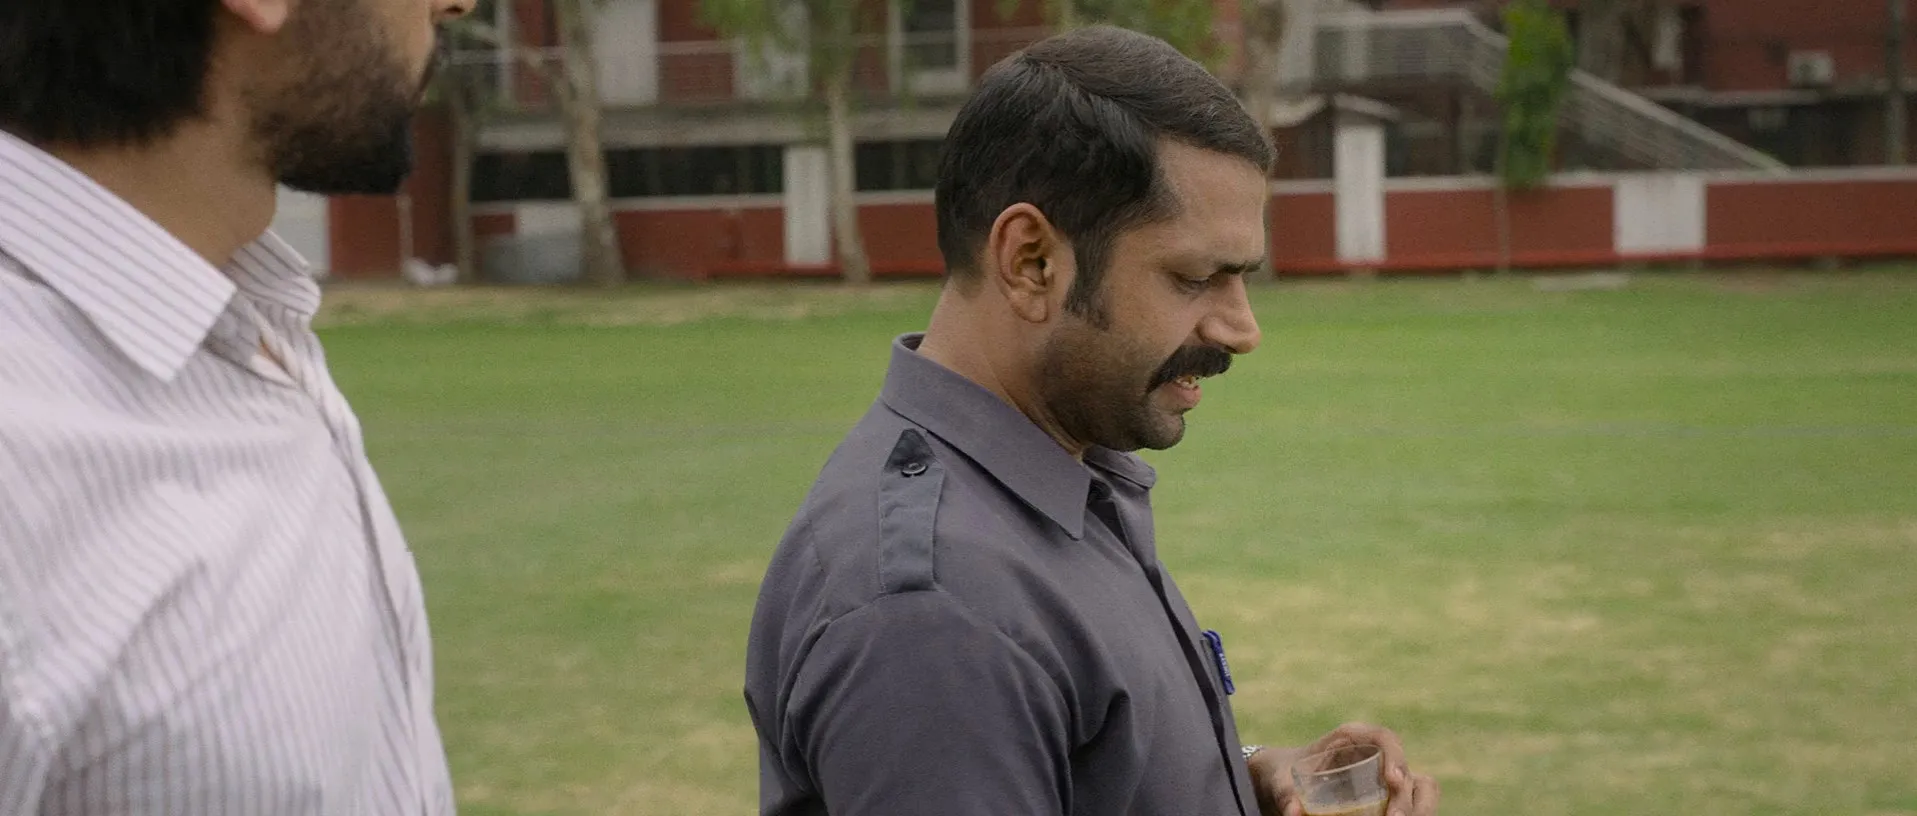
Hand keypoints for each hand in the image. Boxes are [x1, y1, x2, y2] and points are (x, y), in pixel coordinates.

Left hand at [1247, 723, 1438, 815]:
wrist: (1285, 783)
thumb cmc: (1285, 775)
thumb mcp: (1283, 782)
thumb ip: (1287, 795)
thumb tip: (1292, 813)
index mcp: (1352, 739)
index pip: (1385, 738)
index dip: (1395, 756)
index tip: (1392, 780)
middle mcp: (1374, 755)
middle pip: (1405, 770)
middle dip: (1406, 795)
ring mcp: (1383, 776)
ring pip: (1416, 788)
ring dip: (1414, 808)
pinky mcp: (1385, 796)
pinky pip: (1408, 804)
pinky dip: (1409, 813)